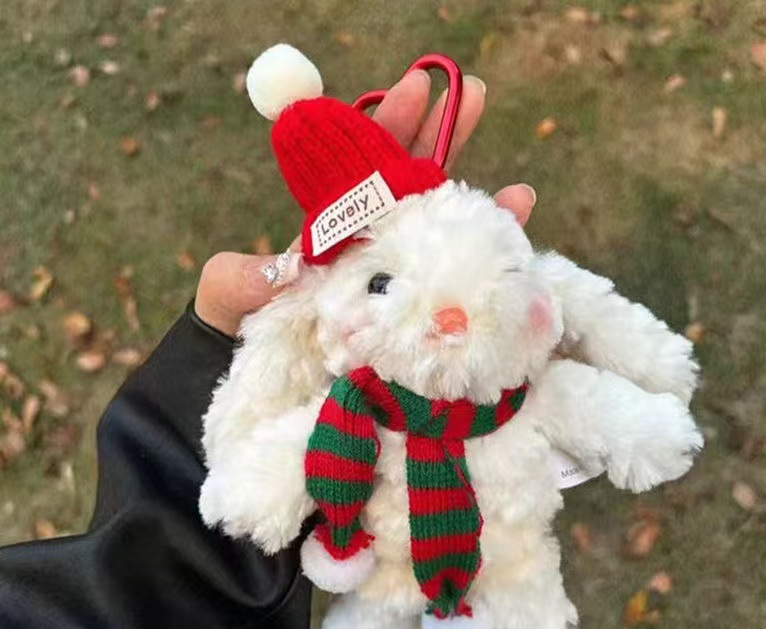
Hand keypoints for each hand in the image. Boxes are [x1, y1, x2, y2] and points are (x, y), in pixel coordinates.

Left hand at [195, 70, 537, 336]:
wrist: (257, 387)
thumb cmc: (238, 333)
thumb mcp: (229, 297)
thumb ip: (239, 274)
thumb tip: (274, 270)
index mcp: (331, 232)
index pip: (366, 170)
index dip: (391, 128)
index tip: (417, 89)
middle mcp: (369, 253)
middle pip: (414, 190)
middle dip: (444, 142)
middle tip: (473, 95)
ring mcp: (395, 286)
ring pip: (444, 239)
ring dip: (482, 212)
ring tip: (520, 193)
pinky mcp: (413, 324)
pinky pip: (455, 293)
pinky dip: (488, 274)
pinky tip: (515, 262)